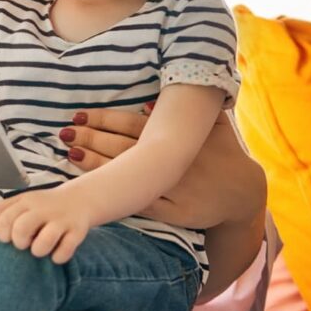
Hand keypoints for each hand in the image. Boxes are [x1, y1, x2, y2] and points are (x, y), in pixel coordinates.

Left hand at [0, 186, 89, 263]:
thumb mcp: (22, 201)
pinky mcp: (77, 231)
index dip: (2, 233)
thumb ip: (3, 210)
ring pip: (44, 241)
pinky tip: (56, 254)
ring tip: (40, 249)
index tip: (8, 238)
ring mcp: (61, 220)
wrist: (78, 199)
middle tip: (24, 244)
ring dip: (38, 251)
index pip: (5, 217)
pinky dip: (58, 257)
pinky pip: (65, 250)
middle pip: (21, 228)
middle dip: (19, 242)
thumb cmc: (44, 205)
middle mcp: (43, 209)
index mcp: (26, 201)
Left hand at [62, 107, 264, 228]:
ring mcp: (170, 187)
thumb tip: (148, 99)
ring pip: (127, 175)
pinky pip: (139, 203)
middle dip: (90, 139)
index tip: (78, 116)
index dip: (103, 120)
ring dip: (96, 165)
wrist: (245, 195)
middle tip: (65, 133)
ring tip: (70, 154)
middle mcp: (170, 160)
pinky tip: (95, 189)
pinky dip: (117, 195)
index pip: (130, 124)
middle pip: (122, 147)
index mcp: (175, 137)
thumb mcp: (213, 125)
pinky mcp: (172, 212)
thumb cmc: (224, 154)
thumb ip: (186, 109)